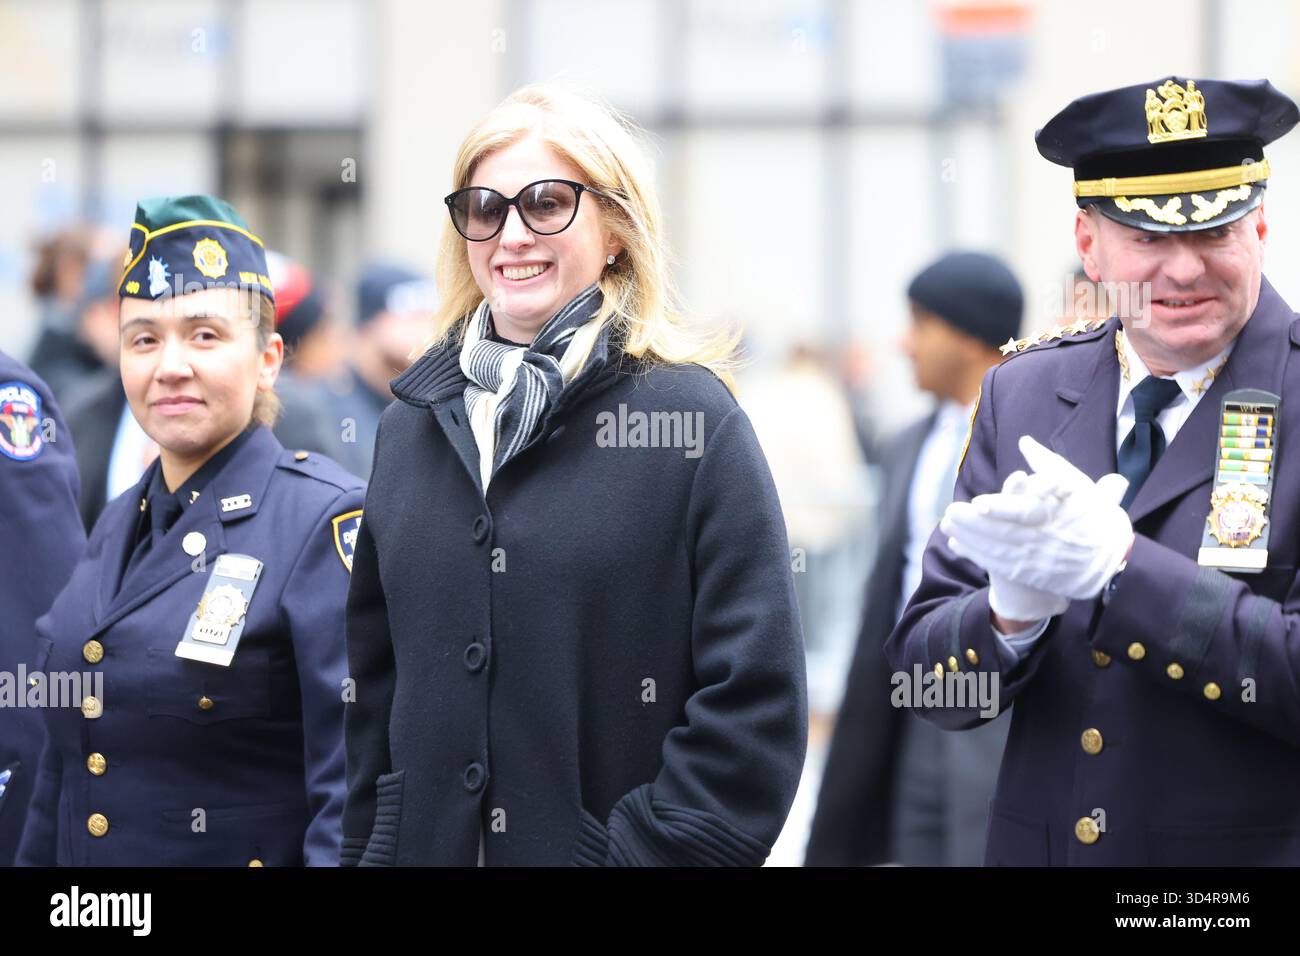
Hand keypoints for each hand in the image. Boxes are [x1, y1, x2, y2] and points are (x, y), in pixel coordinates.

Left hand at [941, 436, 1133, 600]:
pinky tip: (957, 544)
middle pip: (1004, 532)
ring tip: (947, 525)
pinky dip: (976, 554)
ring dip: (970, 538)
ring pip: (997, 549)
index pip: (1026, 512)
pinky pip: (998, 565)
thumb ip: (1048, 464)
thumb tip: (1024, 441)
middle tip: (951, 512)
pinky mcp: (1031, 574)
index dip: (1001, 508)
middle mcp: (1046, 539)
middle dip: (974, 524)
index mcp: (1058, 514)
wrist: (1113, 560)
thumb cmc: (1094, 516)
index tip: (979, 503)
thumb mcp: (1078, 486)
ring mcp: (1038, 560)